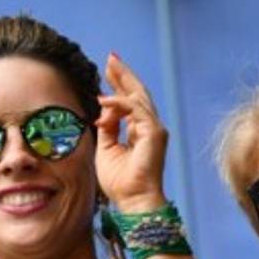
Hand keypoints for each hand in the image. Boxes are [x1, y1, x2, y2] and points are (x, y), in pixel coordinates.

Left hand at [94, 53, 168, 212]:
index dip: (119, 85)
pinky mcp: (154, 133)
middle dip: (124, 75)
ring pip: (139, 97)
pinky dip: (119, 103)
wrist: (133, 200)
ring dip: (123, 81)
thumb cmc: (120, 182)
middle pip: (138, 94)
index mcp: (139, 132)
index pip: (130, 103)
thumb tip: (103, 108)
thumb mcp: (106, 149)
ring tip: (110, 66)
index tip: (107, 70)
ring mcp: (155, 129)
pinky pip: (135, 109)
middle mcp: (150, 128)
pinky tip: (103, 100)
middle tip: (111, 58)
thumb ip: (107, 128)